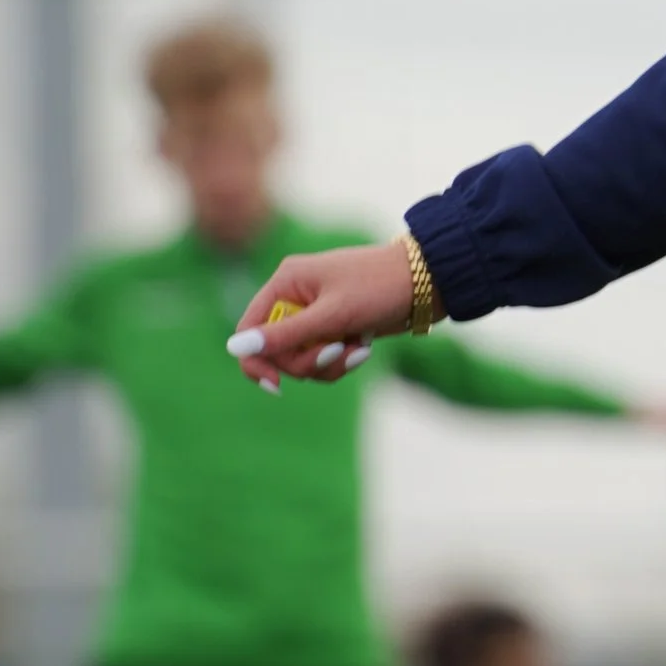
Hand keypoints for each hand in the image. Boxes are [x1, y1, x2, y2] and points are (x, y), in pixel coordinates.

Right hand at [228, 240, 416, 386]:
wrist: (430, 282)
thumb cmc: (380, 288)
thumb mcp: (332, 315)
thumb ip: (284, 335)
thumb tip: (235, 349)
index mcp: (286, 282)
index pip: (249, 329)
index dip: (257, 359)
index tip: (277, 384)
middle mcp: (295, 296)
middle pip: (277, 351)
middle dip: (308, 361)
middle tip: (338, 352)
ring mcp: (316, 314)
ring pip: (302, 360)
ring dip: (330, 364)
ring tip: (359, 349)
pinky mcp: (335, 328)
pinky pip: (324, 359)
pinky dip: (342, 361)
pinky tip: (365, 347)